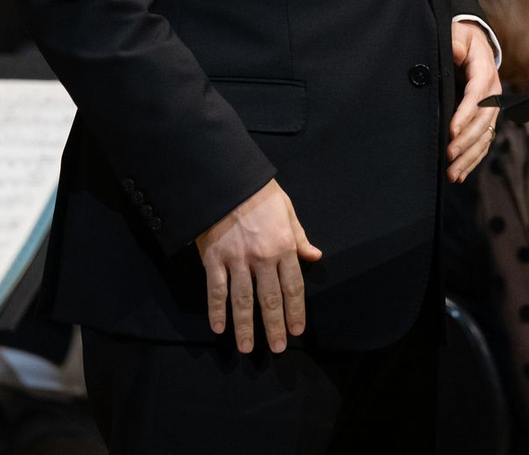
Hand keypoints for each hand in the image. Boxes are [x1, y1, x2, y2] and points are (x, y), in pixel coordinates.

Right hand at [195, 178, 321, 353]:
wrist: (227, 180)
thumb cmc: (260, 194)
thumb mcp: (287, 210)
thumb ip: (299, 237)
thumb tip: (315, 256)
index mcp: (284, 245)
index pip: (293, 285)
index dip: (296, 310)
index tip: (297, 330)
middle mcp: (262, 257)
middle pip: (270, 299)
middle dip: (274, 326)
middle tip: (277, 348)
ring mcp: (237, 260)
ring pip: (243, 301)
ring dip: (245, 327)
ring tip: (248, 348)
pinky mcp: (214, 259)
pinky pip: (216, 290)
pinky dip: (217, 310)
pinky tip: (219, 328)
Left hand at [447, 19, 501, 182]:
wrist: (477, 45)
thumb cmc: (464, 40)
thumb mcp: (460, 33)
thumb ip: (456, 41)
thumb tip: (455, 50)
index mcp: (485, 72)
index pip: (476, 96)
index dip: (465, 114)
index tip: (451, 130)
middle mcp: (492, 93)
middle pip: (482, 121)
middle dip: (466, 140)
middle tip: (449, 155)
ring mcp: (491, 109)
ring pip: (484, 137)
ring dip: (469, 156)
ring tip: (453, 172)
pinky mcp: (486, 119)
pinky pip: (483, 142)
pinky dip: (473, 159)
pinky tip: (460, 173)